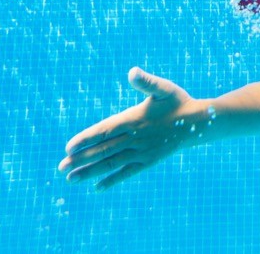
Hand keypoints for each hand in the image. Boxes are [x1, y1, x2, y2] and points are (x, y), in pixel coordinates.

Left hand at [58, 67, 205, 190]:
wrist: (198, 123)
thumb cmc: (177, 101)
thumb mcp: (163, 88)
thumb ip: (146, 81)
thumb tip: (132, 71)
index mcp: (134, 119)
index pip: (105, 131)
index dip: (86, 139)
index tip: (68, 148)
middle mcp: (136, 138)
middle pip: (104, 150)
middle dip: (82, 159)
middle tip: (61, 167)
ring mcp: (142, 152)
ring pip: (112, 163)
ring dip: (91, 171)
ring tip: (71, 178)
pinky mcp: (148, 161)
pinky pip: (127, 172)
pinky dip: (112, 180)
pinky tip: (98, 188)